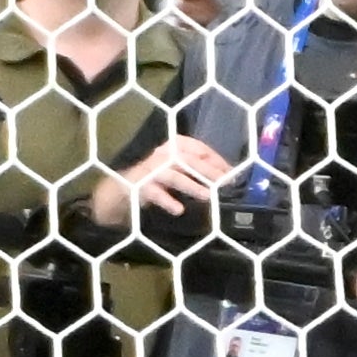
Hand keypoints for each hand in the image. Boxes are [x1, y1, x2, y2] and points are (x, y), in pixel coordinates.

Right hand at [116, 135, 239, 215]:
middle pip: (188, 161)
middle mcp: (162, 155)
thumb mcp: (181, 168)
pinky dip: (167, 201)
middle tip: (225, 183)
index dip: (215, 159)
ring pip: (174, 176)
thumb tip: (230, 175)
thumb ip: (201, 168)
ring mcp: (150, 170)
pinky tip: (178, 210)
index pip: (197, 148)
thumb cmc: (160, 176)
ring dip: (192, 185)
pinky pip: (155, 193)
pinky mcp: (141, 186)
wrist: (126, 188)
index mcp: (173, 146)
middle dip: (209, 172)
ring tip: (207, 196)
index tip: (230, 172)